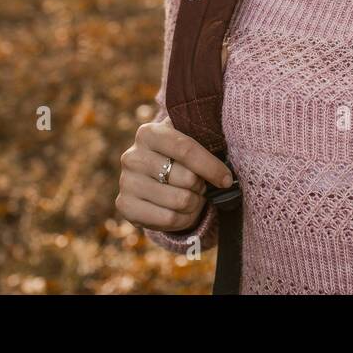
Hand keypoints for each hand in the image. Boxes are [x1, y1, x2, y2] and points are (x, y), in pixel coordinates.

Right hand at [116, 115, 233, 233]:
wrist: (153, 178)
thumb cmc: (179, 157)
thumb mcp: (189, 140)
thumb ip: (205, 141)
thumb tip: (226, 169)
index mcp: (148, 133)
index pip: (186, 149)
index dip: (211, 166)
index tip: (226, 179)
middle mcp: (132, 156)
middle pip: (186, 178)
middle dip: (201, 185)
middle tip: (200, 185)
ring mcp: (126, 182)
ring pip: (180, 201)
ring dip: (194, 203)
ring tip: (193, 198)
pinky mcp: (125, 206)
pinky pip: (168, 219)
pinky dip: (184, 219)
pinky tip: (183, 212)